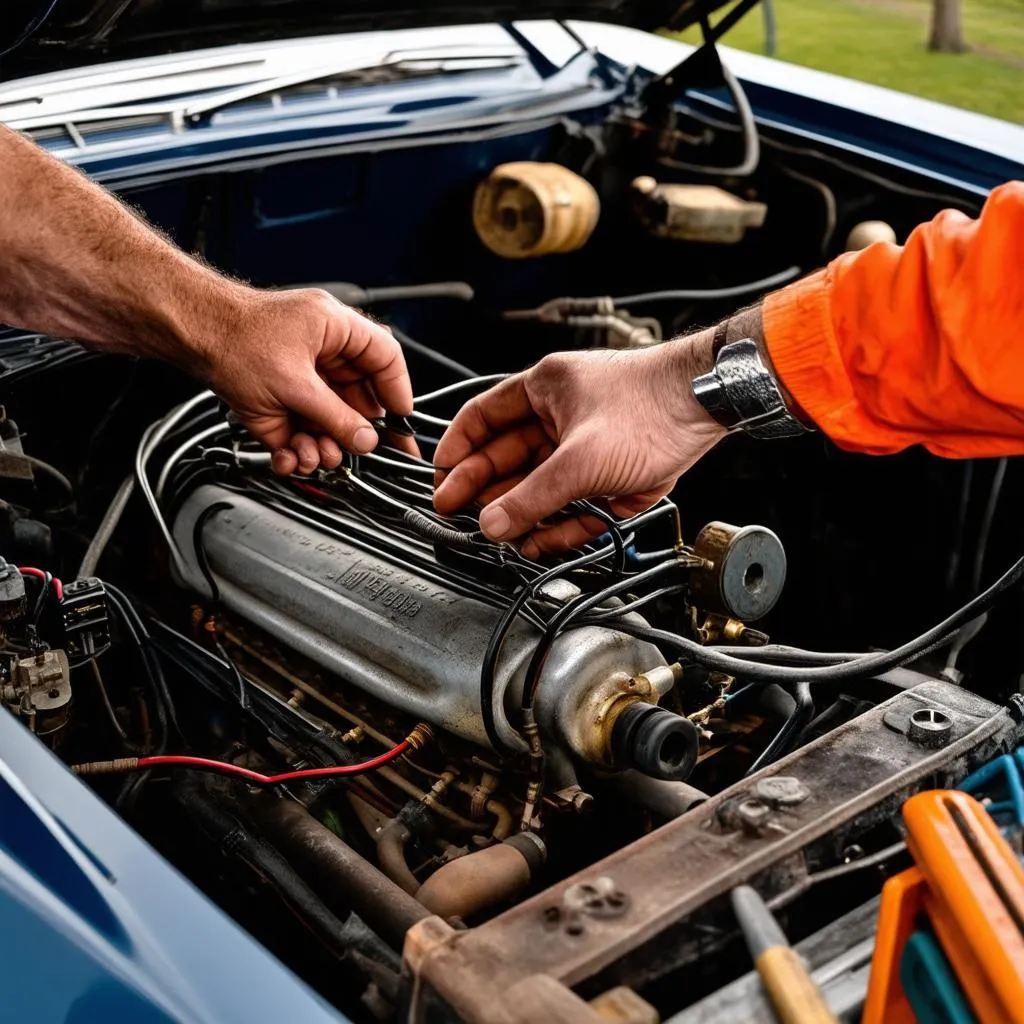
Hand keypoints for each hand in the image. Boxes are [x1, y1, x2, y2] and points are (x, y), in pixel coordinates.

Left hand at [200, 288, 413, 475]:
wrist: (189, 340)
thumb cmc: (234, 338)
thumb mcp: (295, 384)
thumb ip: (336, 416)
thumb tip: (365, 439)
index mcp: (335, 329)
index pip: (384, 358)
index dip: (397, 390)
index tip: (402, 419)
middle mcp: (322, 353)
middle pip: (359, 398)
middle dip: (355, 431)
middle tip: (362, 452)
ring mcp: (301, 380)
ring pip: (331, 422)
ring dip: (325, 446)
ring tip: (316, 454)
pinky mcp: (280, 405)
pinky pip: (303, 434)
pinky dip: (299, 451)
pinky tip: (291, 456)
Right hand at [433, 332, 726, 556]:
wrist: (708, 408)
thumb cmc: (651, 406)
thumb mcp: (580, 457)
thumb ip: (533, 495)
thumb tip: (493, 524)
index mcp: (543, 390)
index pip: (483, 419)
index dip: (458, 451)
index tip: (440, 481)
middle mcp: (560, 417)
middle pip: (508, 459)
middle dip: (485, 490)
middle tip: (459, 517)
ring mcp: (585, 447)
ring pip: (540, 486)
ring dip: (520, 513)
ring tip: (497, 538)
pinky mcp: (610, 476)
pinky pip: (573, 505)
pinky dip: (556, 524)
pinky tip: (535, 542)